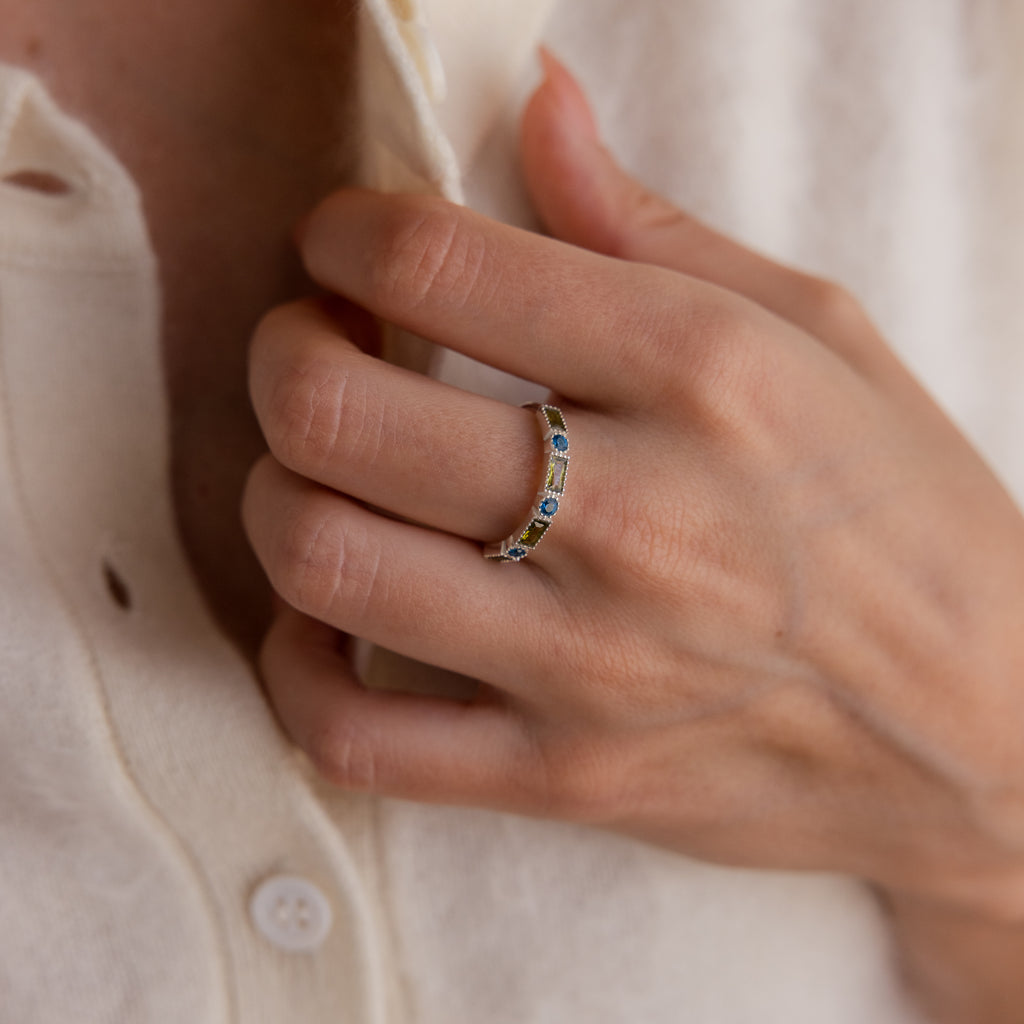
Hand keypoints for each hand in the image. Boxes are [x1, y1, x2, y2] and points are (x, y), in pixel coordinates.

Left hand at [243, 53, 1023, 924]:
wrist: (984, 733)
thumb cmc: (907, 522)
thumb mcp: (818, 334)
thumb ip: (650, 224)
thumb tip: (536, 104)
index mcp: (697, 374)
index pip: (436, 262)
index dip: (346, 235)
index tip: (346, 247)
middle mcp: (632, 516)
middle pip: (338, 412)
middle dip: (282, 355)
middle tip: (310, 351)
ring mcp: (588, 664)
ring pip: (324, 561)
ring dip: (274, 497)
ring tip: (317, 477)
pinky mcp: (565, 776)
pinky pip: (356, 738)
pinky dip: (296, 673)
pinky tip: (326, 625)